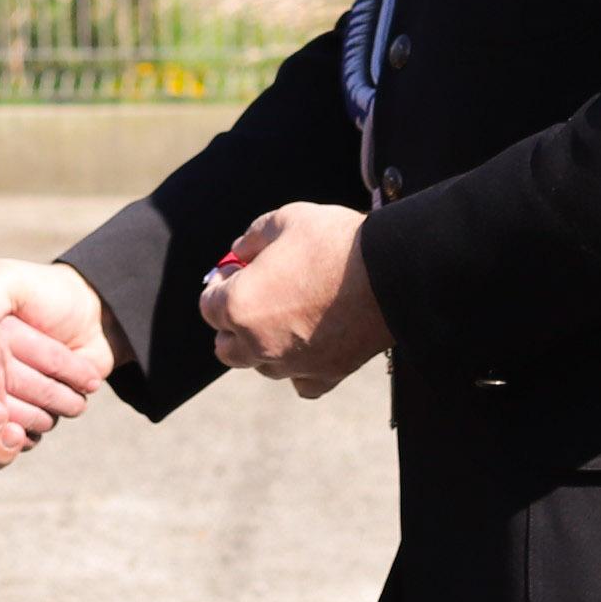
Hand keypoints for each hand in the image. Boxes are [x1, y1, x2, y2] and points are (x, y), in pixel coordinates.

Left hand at [201, 202, 391, 391]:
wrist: (393, 272)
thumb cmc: (336, 242)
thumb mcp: (286, 220)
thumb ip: (253, 237)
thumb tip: (239, 251)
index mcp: (240, 305)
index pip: (208, 305)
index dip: (221, 283)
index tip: (238, 270)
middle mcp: (258, 343)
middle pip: (226, 346)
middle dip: (233, 320)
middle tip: (256, 294)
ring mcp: (292, 364)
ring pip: (260, 365)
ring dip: (262, 344)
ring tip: (286, 315)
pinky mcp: (325, 375)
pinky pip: (299, 381)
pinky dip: (297, 367)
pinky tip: (307, 344)